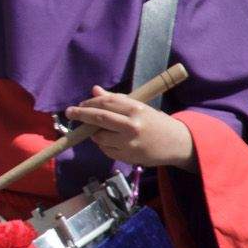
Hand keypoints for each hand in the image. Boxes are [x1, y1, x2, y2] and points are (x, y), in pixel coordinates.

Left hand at [63, 86, 195, 169]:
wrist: (177, 144)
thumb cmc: (156, 122)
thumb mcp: (139, 107)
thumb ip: (116, 100)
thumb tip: (95, 90)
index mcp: (136, 109)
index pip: (106, 102)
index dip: (90, 102)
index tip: (80, 104)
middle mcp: (132, 125)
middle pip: (99, 118)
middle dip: (81, 114)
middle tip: (70, 113)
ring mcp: (130, 143)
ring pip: (99, 136)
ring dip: (93, 132)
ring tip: (97, 130)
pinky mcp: (128, 157)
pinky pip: (106, 150)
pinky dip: (102, 144)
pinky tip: (110, 140)